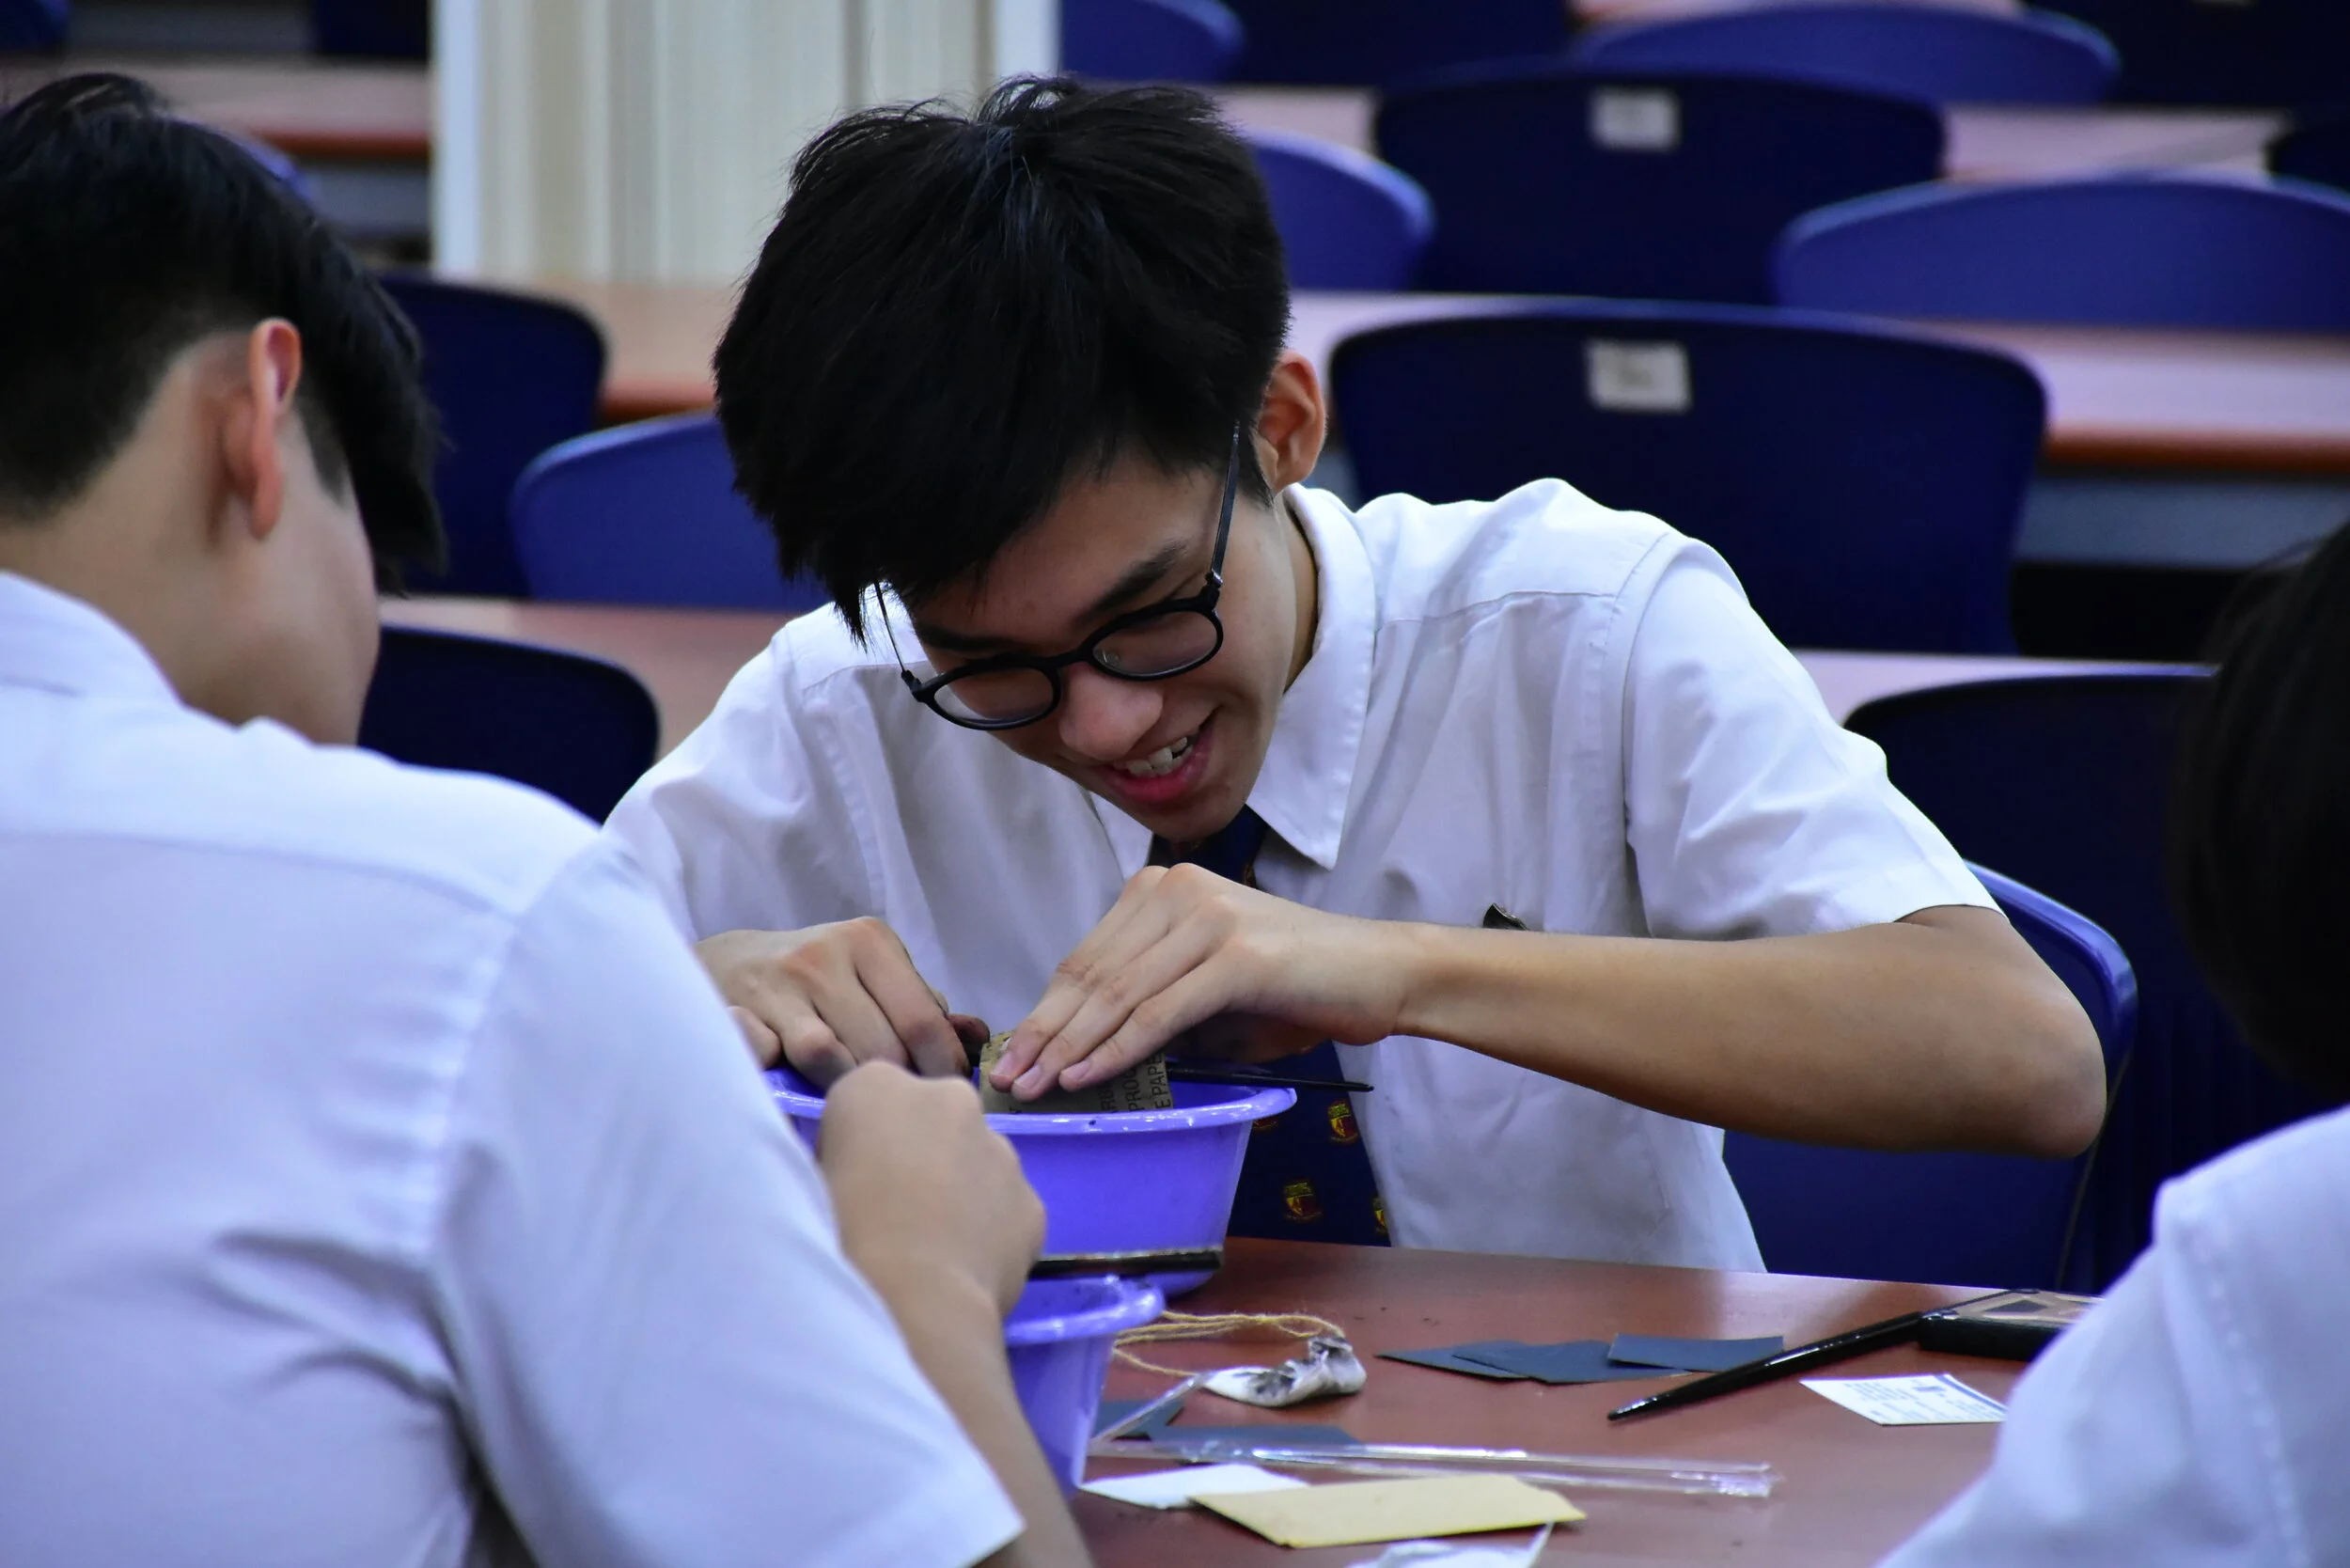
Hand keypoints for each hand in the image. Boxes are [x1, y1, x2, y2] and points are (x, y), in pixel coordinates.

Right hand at [696, 921, 986, 1083]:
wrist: (729, 963)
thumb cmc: (818, 978)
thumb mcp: (871, 974)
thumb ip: (922, 1006)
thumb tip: (976, 1036)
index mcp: (870, 941)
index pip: (922, 1020)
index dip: (941, 1069)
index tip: (945, 1097)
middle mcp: (826, 954)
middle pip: (881, 1046)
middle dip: (897, 1087)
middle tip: (901, 1113)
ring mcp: (780, 983)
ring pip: (832, 1058)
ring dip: (847, 1091)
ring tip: (856, 1107)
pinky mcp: (739, 1011)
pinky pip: (781, 1063)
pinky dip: (795, 1082)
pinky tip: (804, 1091)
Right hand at [818, 1062, 1044, 1315]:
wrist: (909, 1296)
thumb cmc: (838, 1235)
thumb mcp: (811, 1181)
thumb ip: (843, 1158)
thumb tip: (861, 1175)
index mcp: (878, 1085)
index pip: (869, 1101)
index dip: (859, 1145)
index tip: (850, 1184)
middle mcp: (950, 1098)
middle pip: (933, 1121)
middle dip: (921, 1155)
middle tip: (897, 1213)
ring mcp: (1001, 1148)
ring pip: (978, 1163)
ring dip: (960, 1191)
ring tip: (933, 1250)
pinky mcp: (1032, 1201)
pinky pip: (1006, 1211)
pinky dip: (989, 1232)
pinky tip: (965, 1269)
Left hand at [991, 864, 1406, 1100]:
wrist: (1380, 974)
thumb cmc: (1297, 989)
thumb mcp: (1207, 992)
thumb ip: (1151, 1005)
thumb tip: (1082, 1053)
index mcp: (1162, 888)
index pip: (1086, 958)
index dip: (1045, 1012)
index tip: (1013, 1055)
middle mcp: (1177, 889)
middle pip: (1091, 974)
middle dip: (1045, 1034)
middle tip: (1009, 1082)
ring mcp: (1207, 917)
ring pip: (1117, 993)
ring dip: (1071, 1048)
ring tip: (1037, 1088)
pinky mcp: (1235, 954)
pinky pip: (1160, 1011)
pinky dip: (1118, 1048)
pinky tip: (1087, 1076)